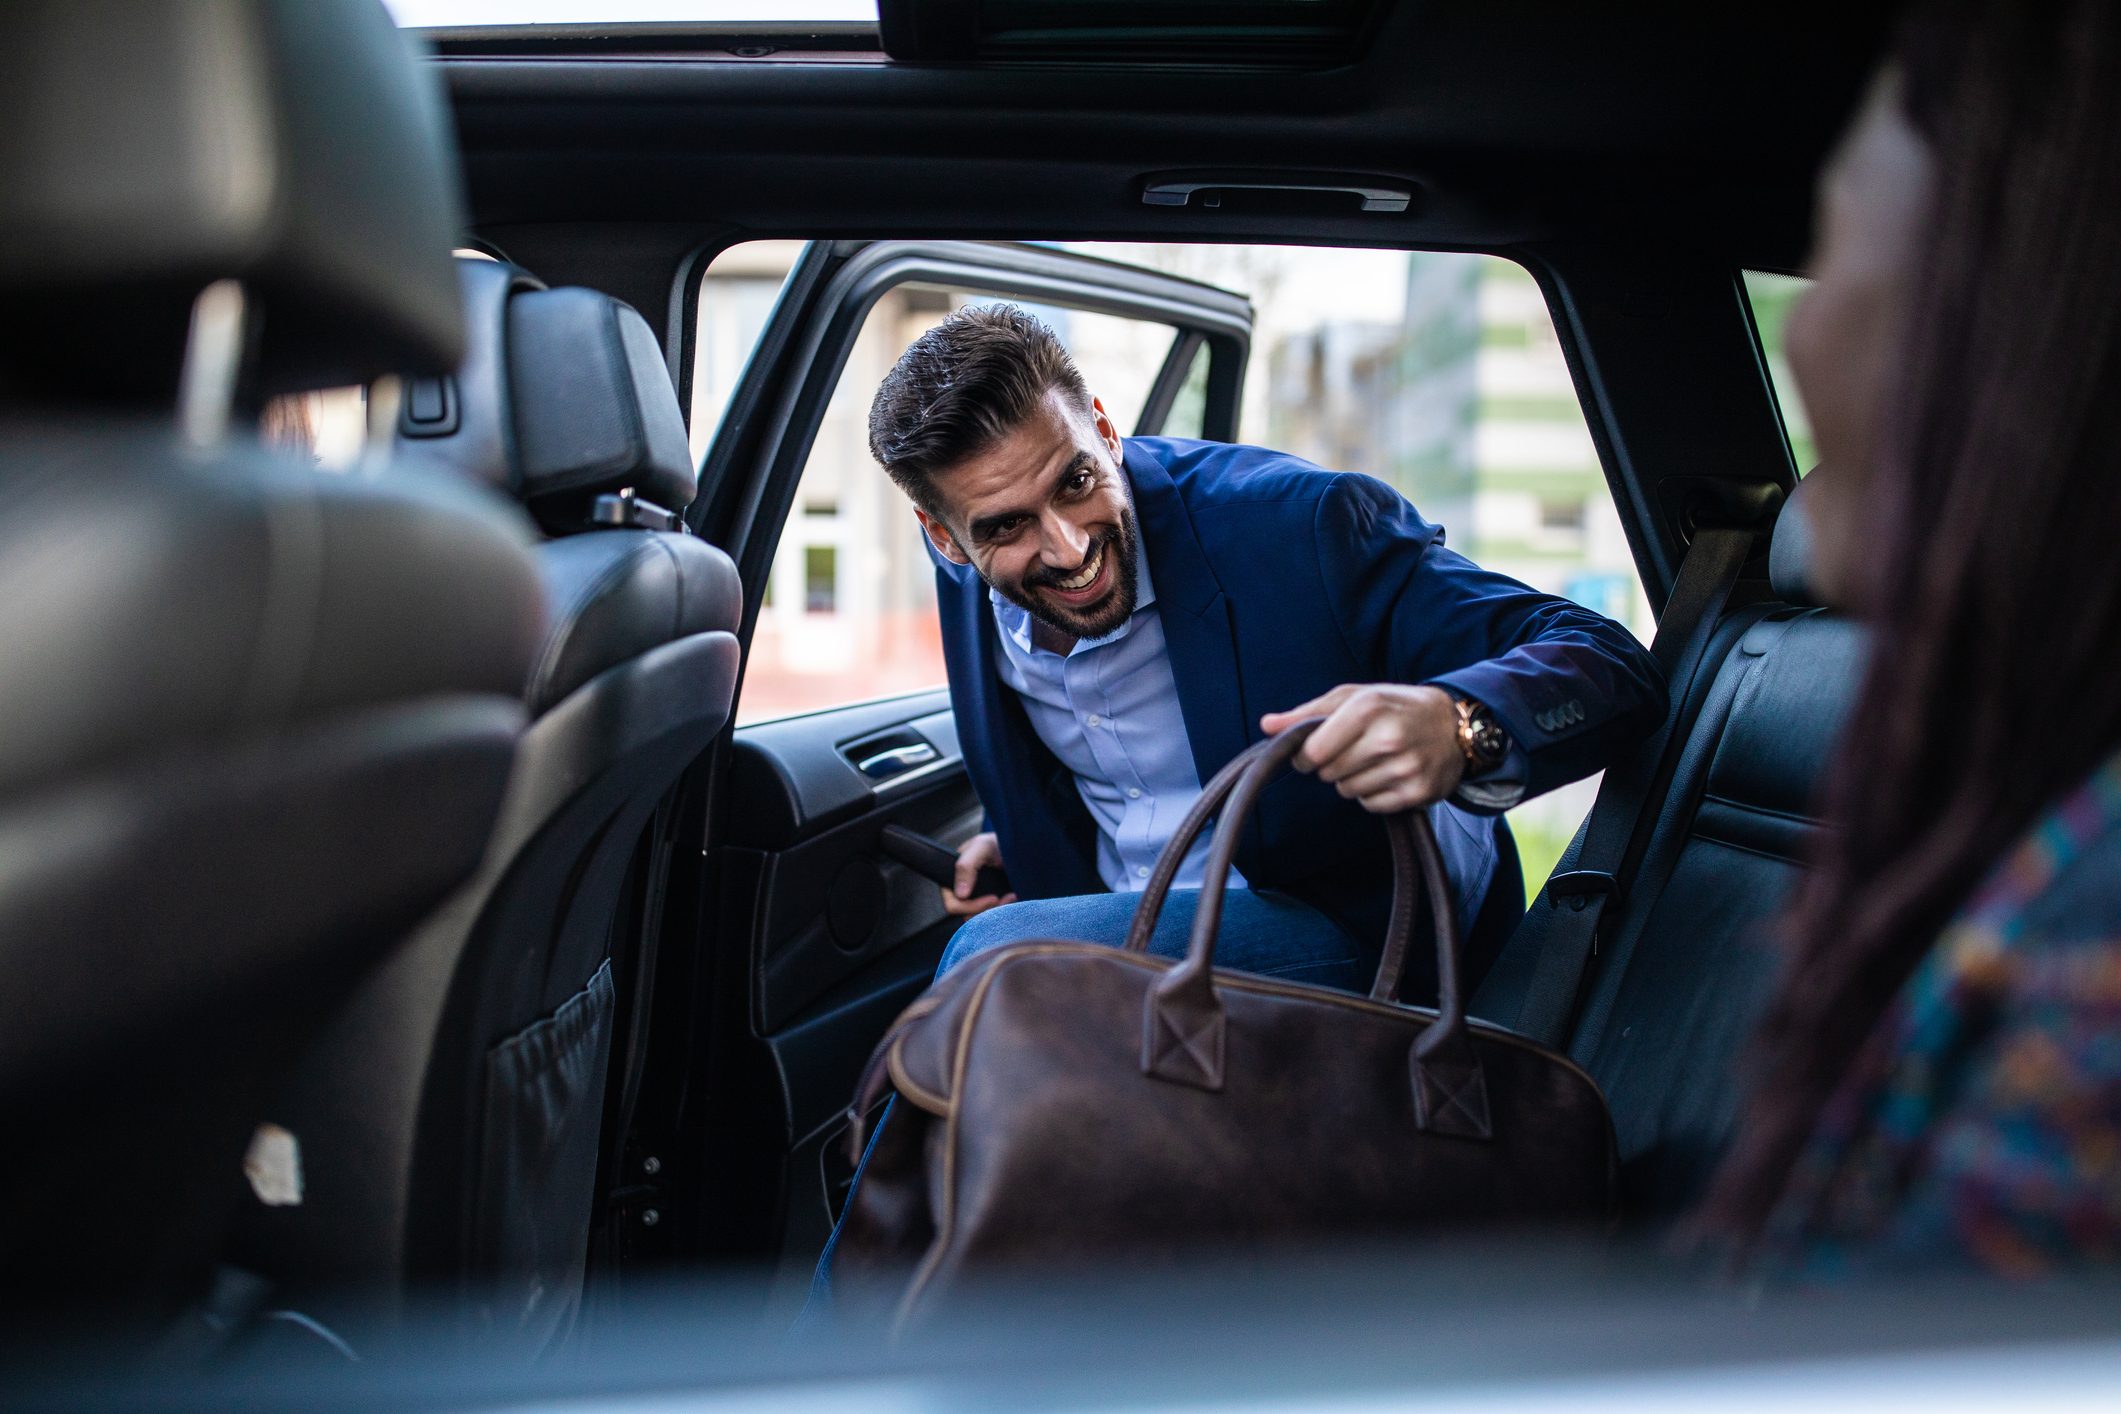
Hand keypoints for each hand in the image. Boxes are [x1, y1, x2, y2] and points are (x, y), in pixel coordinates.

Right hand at [942, 831, 1016, 916]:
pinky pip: (994, 916)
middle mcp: (964, 891)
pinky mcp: (992, 903)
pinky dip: (1005, 909)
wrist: (1017, 845)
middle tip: (1004, 898)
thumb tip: (960, 893)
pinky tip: (1013, 896)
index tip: (993, 898)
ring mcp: (978, 899)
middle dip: (987, 910)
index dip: (970, 906)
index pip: (953, 904)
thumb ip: (966, 866)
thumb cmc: (997, 841)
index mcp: (955, 879)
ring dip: (997, 911)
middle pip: (967, 916)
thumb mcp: (981, 847)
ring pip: (981, 919)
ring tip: (1011, 896)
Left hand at [1260, 684, 1463, 812]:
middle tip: (1353, 750)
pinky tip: (1388, 774)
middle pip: (1329, 773)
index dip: (1306, 756)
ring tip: (1374, 760)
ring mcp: (1406, 768)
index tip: (1314, 751)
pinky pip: (1371, 805)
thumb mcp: (1353, 697)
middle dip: (1331, 765)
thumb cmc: (1394, 707)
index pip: (1314, 752)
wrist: (1454, 725)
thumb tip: (1266, 725)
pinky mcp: (1417, 793)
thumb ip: (1307, 713)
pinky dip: (1372, 794)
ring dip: (1352, 780)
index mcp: (1368, 708)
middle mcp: (1389, 738)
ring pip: (1348, 792)